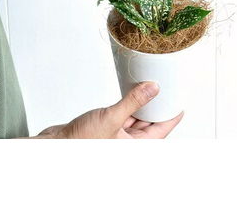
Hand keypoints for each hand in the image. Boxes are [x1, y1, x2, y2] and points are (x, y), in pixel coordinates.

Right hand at [35, 82, 183, 138]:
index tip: (180, 104)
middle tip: (165, 91)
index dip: (172, 117)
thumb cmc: (80, 142)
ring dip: (141, 106)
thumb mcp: (111, 118)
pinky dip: (128, 106)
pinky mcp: (107, 129)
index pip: (161, 131)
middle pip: (150, 125)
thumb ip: (133, 102)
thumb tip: (153, 89)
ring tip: (149, 89)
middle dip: (157, 108)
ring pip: (137, 120)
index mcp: (135, 148)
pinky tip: (130, 95)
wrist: (56, 144)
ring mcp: (117, 137)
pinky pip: (124, 117)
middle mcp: (128, 144)